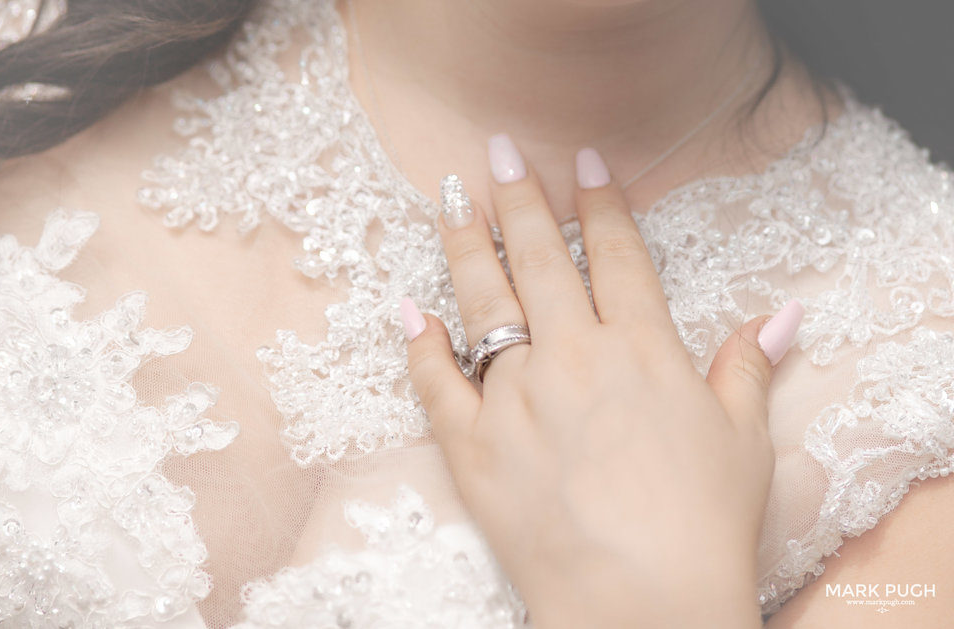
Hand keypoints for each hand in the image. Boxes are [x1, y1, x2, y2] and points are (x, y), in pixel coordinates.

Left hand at [401, 137, 802, 627]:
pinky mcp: (472, 445)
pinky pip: (436, 384)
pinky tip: (409, 310)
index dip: (601, 203)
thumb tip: (782, 314)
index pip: (617, 255)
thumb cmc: (700, 524)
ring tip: (449, 200)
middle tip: (498, 152)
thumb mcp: (743, 439)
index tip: (584, 162)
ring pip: (482, 303)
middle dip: (519, 198)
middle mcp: (573, 358)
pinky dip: (419, 346)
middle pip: (539, 259)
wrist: (640, 602)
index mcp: (641, 350)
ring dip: (464, 245)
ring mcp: (515, 398)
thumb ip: (749, 366)